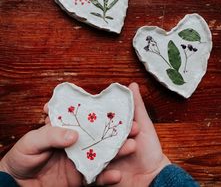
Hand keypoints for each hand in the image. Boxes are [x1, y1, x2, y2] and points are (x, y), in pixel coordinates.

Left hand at [0, 107, 137, 186]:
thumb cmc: (22, 158)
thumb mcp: (32, 142)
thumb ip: (51, 135)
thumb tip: (74, 135)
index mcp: (66, 129)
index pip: (86, 118)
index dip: (100, 112)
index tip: (115, 108)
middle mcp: (77, 143)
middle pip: (100, 135)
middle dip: (116, 130)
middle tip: (132, 125)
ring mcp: (80, 160)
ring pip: (103, 154)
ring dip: (118, 151)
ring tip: (132, 145)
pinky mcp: (80, 178)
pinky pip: (96, 177)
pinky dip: (106, 177)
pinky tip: (117, 175)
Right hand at [97, 82, 170, 186]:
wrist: (154, 176)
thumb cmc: (149, 149)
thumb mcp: (143, 125)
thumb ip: (136, 106)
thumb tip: (132, 84)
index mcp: (111, 132)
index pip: (99, 123)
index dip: (95, 118)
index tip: (90, 111)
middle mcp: (104, 145)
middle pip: (93, 139)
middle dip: (94, 135)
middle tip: (96, 132)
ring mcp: (102, 161)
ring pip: (95, 158)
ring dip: (107, 155)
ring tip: (123, 150)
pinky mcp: (102, 176)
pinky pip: (98, 176)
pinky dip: (106, 176)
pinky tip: (117, 174)